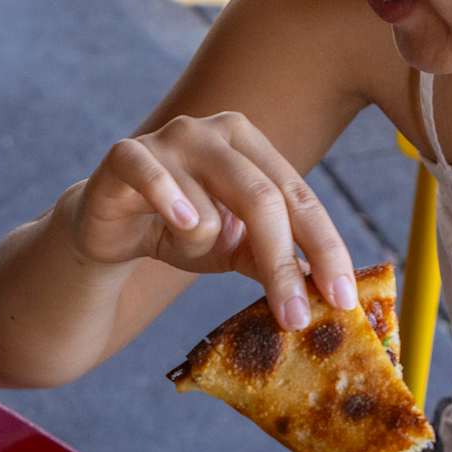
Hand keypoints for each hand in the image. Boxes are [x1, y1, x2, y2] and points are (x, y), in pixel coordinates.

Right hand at [67, 112, 354, 327]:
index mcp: (250, 142)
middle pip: (263, 201)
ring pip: (209, 212)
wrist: (108, 227)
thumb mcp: (236, 247)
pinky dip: (171, 203)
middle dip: (282, 266)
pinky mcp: (126, 155)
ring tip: (178, 237)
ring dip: (199, 245)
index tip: (343, 299)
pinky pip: (156, 181)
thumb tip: (328, 290)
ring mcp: (169, 138)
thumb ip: (277, 257)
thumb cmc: (181, 230)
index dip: (325, 248)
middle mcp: (214, 131)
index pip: (298, 197)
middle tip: (295, 320)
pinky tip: (182, 222)